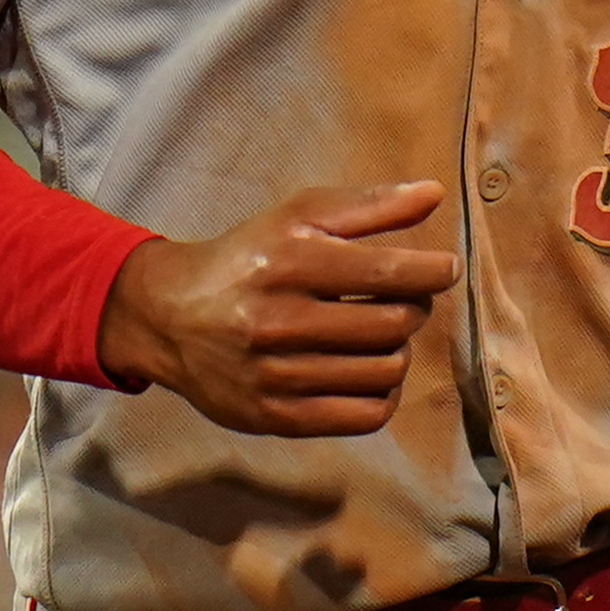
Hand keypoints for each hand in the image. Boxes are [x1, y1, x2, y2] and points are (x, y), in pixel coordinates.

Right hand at [97, 181, 459, 436]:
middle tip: (401, 299)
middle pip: (395, 324)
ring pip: (386, 371)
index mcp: (290, 264)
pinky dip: (383, 393)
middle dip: (413, 308)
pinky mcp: (276, 417)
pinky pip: (367, 415)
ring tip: (378, 334)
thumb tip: (435, 193)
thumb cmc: (246, 259)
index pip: (391, 273)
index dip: (434, 272)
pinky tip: (367, 371)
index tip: (442, 269)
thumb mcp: (298, 217)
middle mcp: (280, 322)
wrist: (167, 317)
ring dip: (397, 350)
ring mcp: (277, 375)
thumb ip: (369, 206)